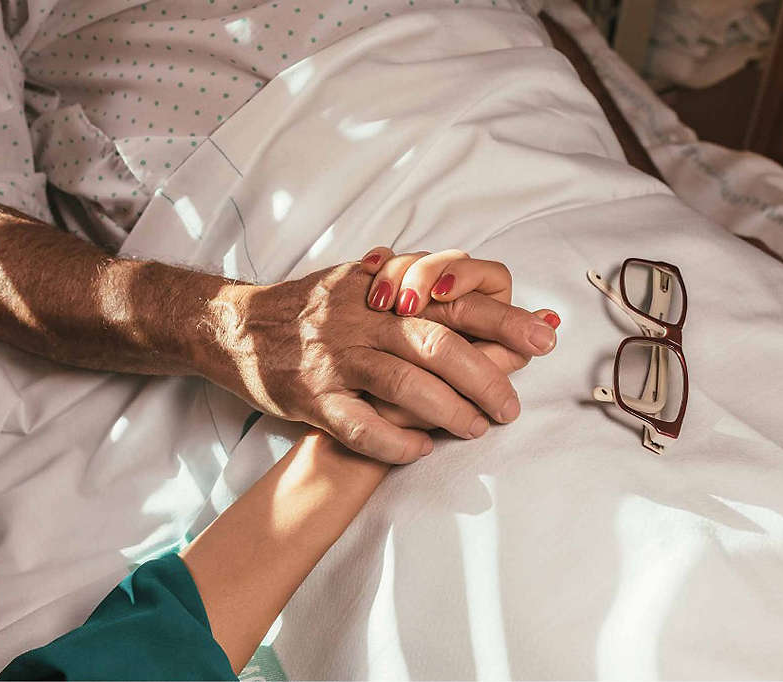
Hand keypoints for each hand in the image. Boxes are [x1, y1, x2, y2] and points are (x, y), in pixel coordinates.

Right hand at [191, 261, 557, 463]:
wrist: (237, 328)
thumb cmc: (309, 307)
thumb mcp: (358, 279)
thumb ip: (409, 280)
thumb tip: (468, 282)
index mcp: (383, 290)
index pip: (453, 301)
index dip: (503, 320)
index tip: (544, 338)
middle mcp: (363, 319)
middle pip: (439, 345)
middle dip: (486, 378)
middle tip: (511, 408)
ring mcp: (336, 357)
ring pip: (406, 385)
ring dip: (450, 412)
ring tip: (477, 429)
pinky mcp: (312, 396)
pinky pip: (361, 425)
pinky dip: (395, 441)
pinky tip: (419, 449)